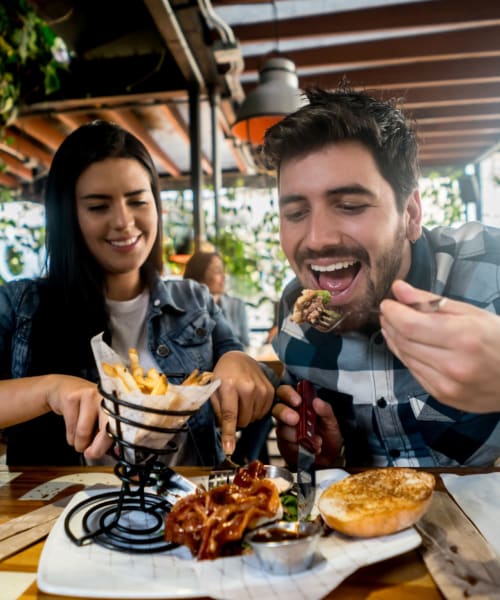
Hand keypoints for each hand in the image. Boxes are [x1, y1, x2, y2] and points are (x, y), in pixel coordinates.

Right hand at [45, 375, 111, 458]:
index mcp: (117, 403)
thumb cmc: (86, 408)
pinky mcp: (72, 398)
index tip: (107, 453)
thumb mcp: (100, 419)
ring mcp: (89, 394)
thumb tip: (110, 453)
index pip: (121, 426)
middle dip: (97, 447)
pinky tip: (72, 430)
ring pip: (84, 432)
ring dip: (80, 443)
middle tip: (90, 453)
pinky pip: (71, 428)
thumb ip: (107, 435)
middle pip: (106, 429)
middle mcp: (106, 397)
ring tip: (81, 439)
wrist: (64, 389)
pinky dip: (70, 437)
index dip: (115, 443)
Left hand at [210, 351, 274, 454]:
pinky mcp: (270, 390)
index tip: (229, 450)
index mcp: (229, 385)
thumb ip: (217, 410)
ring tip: (240, 401)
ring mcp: (262, 388)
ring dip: (246, 416)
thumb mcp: (213, 390)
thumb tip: (223, 432)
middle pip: (243, 421)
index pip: (229, 415)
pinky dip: (255, 411)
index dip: (229, 434)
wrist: (238, 359)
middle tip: (231, 409)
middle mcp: (248, 387)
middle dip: (236, 421)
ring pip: (254, 418)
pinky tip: (250, 400)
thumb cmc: (223, 376)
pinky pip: (263, 413)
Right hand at [272, 384, 342, 468]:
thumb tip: (317, 401)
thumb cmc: (328, 437)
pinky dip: (300, 448)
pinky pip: (287, 445)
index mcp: (299, 405)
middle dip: (285, 413)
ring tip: (316, 441)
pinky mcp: (284, 445)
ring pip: (282, 429)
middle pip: (277, 409)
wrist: (328, 460)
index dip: (288, 394)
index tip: (297, 401)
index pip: (286, 392)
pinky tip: (310, 449)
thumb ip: (325, 411)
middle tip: (296, 420)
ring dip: (299, 436)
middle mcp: (289, 415)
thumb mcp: (332, 422)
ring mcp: (285, 431)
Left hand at [380, 279, 499, 412]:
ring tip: (393, 325)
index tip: (387, 303)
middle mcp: (454, 365)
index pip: (410, 325)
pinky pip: (414, 372)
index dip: (393, 313)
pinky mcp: (443, 397)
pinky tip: (406, 344)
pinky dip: (406, 356)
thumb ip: (431, 302)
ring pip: (406, 358)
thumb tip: (398, 289)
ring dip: (394, 340)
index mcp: (464, 338)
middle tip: (388, 312)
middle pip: (404, 341)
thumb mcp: (472, 313)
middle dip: (391, 324)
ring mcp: (447, 386)